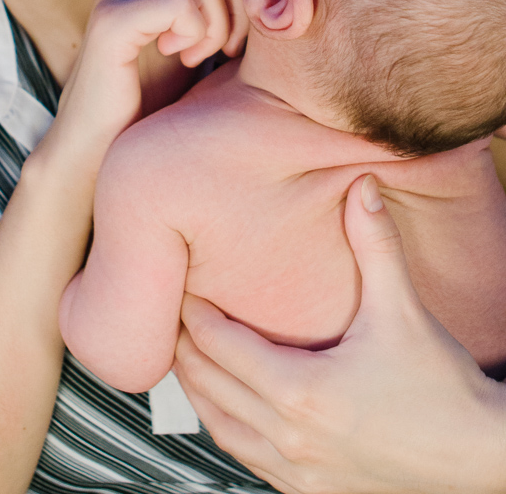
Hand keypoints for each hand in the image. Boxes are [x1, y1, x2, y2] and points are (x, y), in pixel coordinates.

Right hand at [55, 0, 246, 156]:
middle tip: (223, 45)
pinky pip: (186, 3)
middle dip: (238, 6)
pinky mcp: (117, 15)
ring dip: (218, 27)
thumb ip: (218, 3)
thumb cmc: (154, 93)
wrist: (104, 143)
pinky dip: (199, 34)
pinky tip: (180, 55)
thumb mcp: (195, 38)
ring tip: (196, 54)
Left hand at [174, 175, 505, 493]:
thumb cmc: (442, 388)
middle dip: (186, 348)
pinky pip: (247, 458)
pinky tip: (226, 406)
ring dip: (198, 391)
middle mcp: (292, 437)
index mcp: (303, 392)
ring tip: (188, 355)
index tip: (183, 288)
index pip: (221, 347)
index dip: (195, 315)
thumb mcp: (402, 310)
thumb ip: (375, 244)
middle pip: (210, 386)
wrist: (481, 456)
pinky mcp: (311, 491)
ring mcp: (299, 472)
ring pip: (221, 428)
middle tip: (174, 314)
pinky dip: (227, 427)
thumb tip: (362, 185)